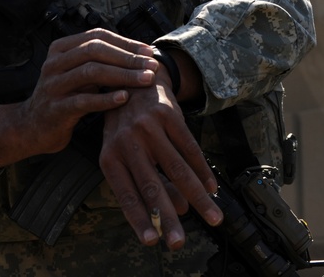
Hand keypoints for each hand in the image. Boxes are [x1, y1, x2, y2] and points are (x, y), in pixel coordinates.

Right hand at [0, 28, 156, 171]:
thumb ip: (99, 63)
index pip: (96, 36)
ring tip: (145, 81)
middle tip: (152, 66)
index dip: (125, 42)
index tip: (148, 52)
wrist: (32, 127)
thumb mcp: (77, 75)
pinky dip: (105, 98)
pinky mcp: (56, 108)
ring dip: (122, 75)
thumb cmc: (63, 99)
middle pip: (95, 51)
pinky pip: (83, 100)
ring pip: (91, 72)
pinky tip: (124, 98)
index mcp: (60, 49)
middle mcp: (54, 63)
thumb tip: (138, 54)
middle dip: (127, 58)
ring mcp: (53, 85)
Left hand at [98, 72, 222, 248]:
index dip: (139, 218)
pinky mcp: (167, 115)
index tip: (152, 242)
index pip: (125, 194)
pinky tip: (212, 188)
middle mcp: (126, 142)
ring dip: (198, 198)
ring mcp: (147, 128)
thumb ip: (146, 180)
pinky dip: (203, 171)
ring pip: (177, 169)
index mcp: (109, 156)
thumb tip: (178, 209)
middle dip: (167, 218)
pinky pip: (190, 148)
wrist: (131, 79)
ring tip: (213, 219)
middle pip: (151, 186)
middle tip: (179, 243)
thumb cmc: (125, 124)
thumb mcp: (123, 151)